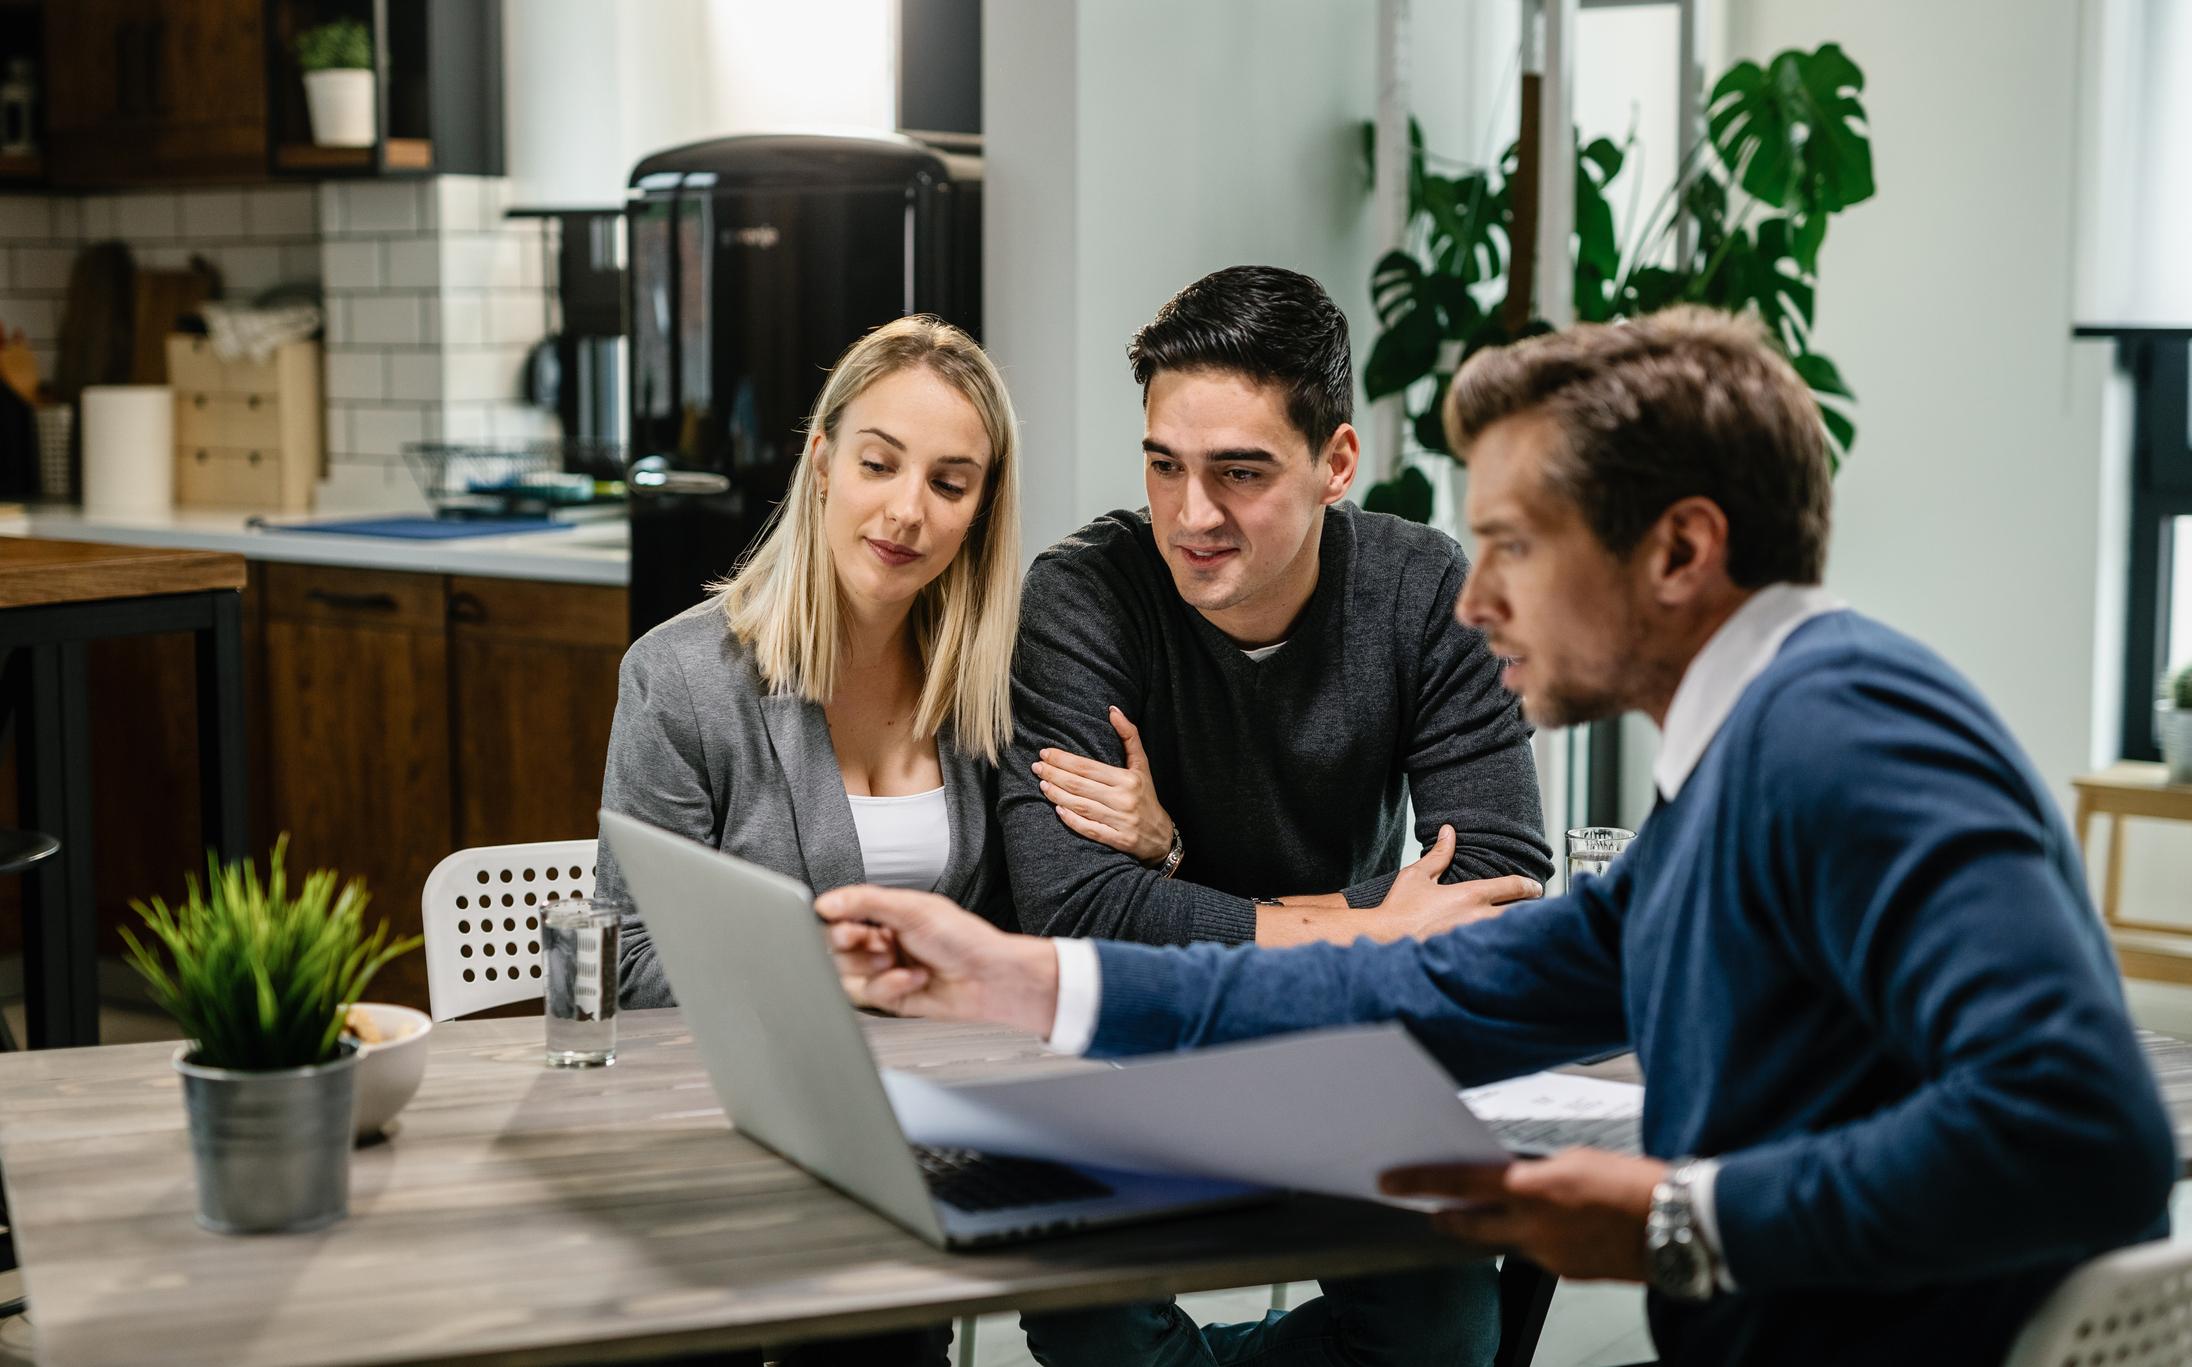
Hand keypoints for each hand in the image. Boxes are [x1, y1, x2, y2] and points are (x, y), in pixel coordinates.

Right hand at [816, 885, 1060, 1036]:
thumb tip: (828, 902)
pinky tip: (912, 978)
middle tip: (869, 942)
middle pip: (836, 948)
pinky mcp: (891, 998)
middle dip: (851, 946)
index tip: (843, 924)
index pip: (842, 917)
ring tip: (895, 961)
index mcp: (887, 915)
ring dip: (871, 968)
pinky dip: (888, 986)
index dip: (836, 922)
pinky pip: (869, 996)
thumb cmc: (964, 938)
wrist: (989, 978)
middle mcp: (883, 942)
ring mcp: (885, 971)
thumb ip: (867, 902)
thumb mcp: (913, 909)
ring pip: (847, 975)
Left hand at [1033, 707, 1176, 864]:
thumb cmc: (1145, 795)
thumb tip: (1113, 710)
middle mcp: (1124, 799)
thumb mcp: (1141, 765)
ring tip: (1042, 784)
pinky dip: (1072, 820)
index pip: (1088, 767)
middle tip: (1037, 766)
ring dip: (1058, 795)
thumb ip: (1129, 736)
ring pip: (1082, 806)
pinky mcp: (1118, 840)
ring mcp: (1121, 822)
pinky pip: (1090, 830)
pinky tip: (1057, 810)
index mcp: (1128, 779)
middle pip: (1080, 786)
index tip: (1045, 753)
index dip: (1064, 760)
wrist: (1160, 835)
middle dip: (1055, 774)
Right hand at [1372, 826, 1542, 939]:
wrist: (1386, 940)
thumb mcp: (1417, 875)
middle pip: (1522, 914)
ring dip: (1520, 930)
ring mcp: (1476, 940)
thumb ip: (1439, 854)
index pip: (1514, 887)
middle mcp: (1479, 917)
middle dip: (1532, 912)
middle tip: (1536, 911)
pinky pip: (1497, 951)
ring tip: (1526, 931)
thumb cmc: (1400, 908)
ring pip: (1512, 934)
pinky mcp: (1469, 957)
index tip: (1537, 888)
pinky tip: (1507, 951)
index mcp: (1471, 895)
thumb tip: (1449, 831)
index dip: (1530, 886)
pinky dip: (1505, 948)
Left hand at [1380, 1149, 1668, 1281]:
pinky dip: (1537, 1239)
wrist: (1680, 1225)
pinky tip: (1559, 1227)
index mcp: (1533, 1188)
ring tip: (1513, 1210)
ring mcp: (1550, 1255)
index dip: (1420, 1182)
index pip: (1461, 1182)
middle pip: (1471, 1223)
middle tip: (1431, 1211)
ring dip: (1500, 1226)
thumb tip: (1517, 1179)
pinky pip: (1539, 1253)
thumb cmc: (1635, 1183)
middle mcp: (1534, 1226)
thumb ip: (1537, 1171)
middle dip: (1448, 1217)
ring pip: (1506, 1240)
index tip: (1391, 1182)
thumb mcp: (1576, 1160)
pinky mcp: (1568, 1274)